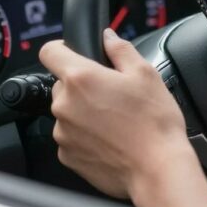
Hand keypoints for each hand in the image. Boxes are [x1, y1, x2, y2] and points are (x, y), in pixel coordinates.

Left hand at [39, 29, 193, 198]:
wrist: (157, 168)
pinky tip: (111, 138)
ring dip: (84, 112)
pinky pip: (71, 137)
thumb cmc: (154, 123)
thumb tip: (108, 37)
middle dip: (83, 85)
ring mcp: (63, 133)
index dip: (62, 48)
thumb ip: (121, 49)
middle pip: (63, 84)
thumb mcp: (146, 74)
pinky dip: (86, 135)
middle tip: (113, 94)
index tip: (73, 53)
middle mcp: (64, 105)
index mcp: (81, 78)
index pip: (50, 51)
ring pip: (68, 111)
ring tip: (116, 120)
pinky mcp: (67, 156)